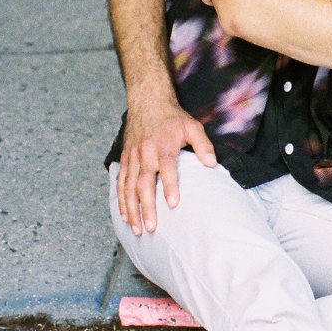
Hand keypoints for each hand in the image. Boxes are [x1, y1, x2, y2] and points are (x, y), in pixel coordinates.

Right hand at [117, 99, 216, 234]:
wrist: (147, 102)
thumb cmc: (173, 118)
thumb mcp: (193, 126)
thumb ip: (203, 145)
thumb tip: (212, 165)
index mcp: (163, 145)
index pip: (167, 168)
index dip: (169, 186)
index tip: (173, 204)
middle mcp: (145, 153)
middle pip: (144, 183)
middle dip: (146, 206)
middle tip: (151, 227)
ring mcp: (132, 157)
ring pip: (128, 186)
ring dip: (132, 209)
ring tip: (137, 228)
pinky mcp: (125, 159)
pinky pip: (120, 183)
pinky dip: (121, 200)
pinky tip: (125, 216)